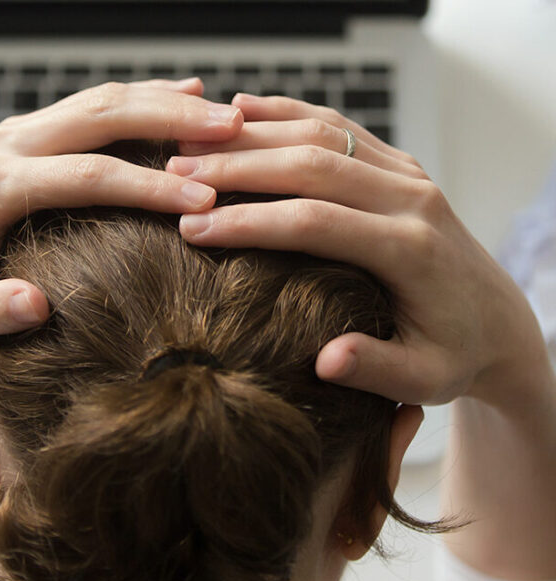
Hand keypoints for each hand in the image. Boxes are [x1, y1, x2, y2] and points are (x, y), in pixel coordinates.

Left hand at [0, 79, 242, 349]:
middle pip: (101, 117)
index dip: (146, 187)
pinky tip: (183, 93)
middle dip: (171, 120)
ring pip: (101, 102)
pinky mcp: (28, 137)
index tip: (203, 201)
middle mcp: (6, 147)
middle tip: (233, 129)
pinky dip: (141, 100)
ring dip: (164, 101)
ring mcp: (17, 136)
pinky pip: (92, 108)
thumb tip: (34, 304)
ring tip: (225, 113)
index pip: (85, 177)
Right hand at [169, 93, 551, 406]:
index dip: (248, 222)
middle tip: (176, 174)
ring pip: (320, 134)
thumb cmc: (455, 354)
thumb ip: (378, 368)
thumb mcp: (424, 379)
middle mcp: (411, 198)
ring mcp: (406, 174)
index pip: (314, 222)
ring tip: (193, 143)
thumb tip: (325, 362)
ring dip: (253, 133)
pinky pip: (338, 126)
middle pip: (311, 165)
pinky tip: (244, 108)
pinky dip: (288, 112)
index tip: (193, 228)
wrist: (498, 321)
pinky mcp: (399, 165)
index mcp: (410, 249)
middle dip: (237, 167)